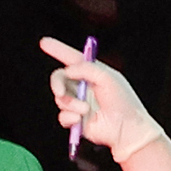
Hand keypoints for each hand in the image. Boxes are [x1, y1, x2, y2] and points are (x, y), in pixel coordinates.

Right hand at [40, 39, 167, 158]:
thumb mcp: (108, 77)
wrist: (127, 128)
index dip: (58, 50)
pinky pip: (62, 115)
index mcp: (93, 73)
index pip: (72, 58)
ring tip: (87, 109)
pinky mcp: (76, 119)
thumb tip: (67, 71)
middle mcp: (83, 86)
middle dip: (56, 83)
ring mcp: (78, 103)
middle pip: (59, 77)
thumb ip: (86, 68)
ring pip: (59, 98)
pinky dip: (70, 117)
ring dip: (71, 103)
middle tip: (59, 91)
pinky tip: (81, 119)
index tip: (44, 42)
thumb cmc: (123, 101)